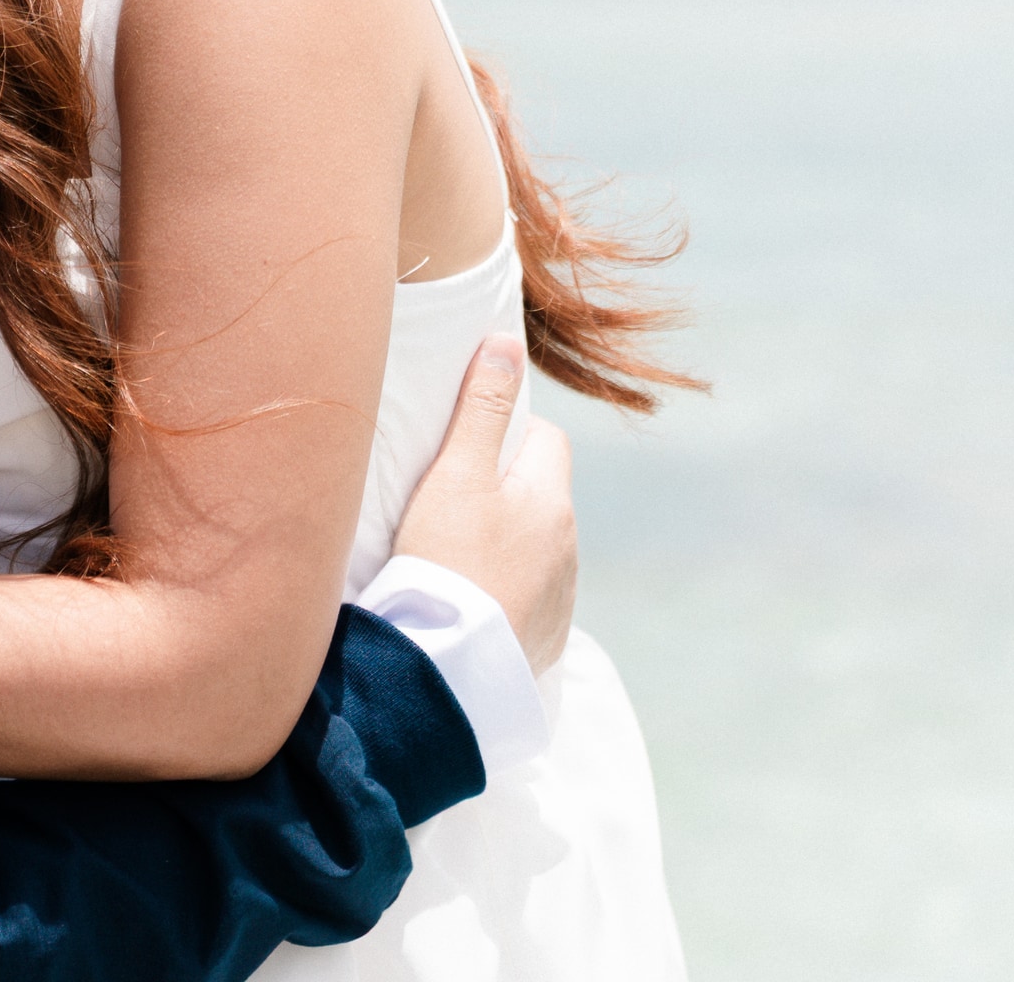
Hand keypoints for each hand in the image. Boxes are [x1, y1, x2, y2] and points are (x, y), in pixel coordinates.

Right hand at [391, 335, 577, 674]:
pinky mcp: (541, 640)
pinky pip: (526, 595)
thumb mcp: (456, 475)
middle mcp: (568, 548)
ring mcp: (558, 598)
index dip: (506, 432)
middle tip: (447, 502)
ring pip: (534, 546)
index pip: (546, 438)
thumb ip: (481, 408)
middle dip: (503, 489)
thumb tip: (507, 343)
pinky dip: (501, 588)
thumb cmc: (447, 562)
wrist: (445, 669)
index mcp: (553, 502)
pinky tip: (465, 598)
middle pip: (540, 494)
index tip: (464, 449)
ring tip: (452, 555)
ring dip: (504, 541)